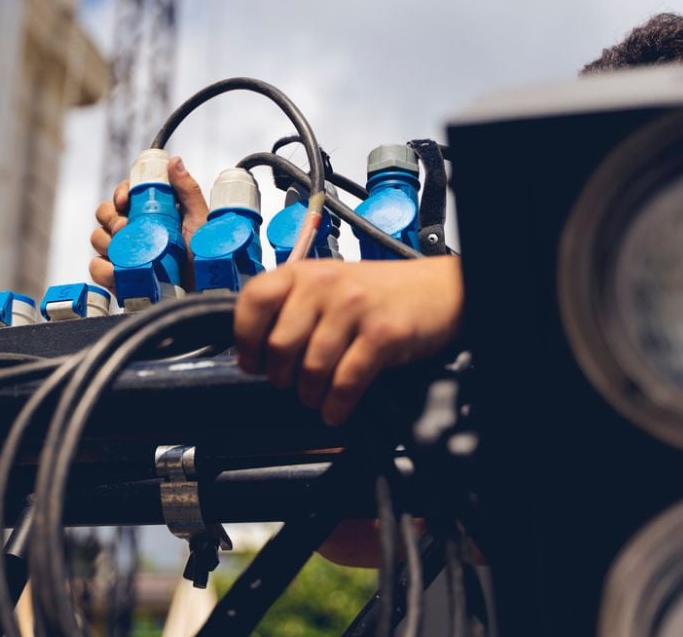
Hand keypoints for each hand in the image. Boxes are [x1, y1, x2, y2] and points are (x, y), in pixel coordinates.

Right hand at [89, 157, 208, 291]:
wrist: (203, 293)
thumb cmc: (205, 257)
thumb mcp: (200, 221)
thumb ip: (188, 191)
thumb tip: (174, 161)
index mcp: (151, 212)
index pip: (125, 193)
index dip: (119, 193)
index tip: (124, 201)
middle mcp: (134, 230)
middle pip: (105, 213)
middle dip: (110, 217)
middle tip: (124, 228)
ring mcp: (124, 253)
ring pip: (97, 238)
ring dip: (105, 242)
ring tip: (122, 251)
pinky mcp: (118, 277)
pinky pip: (96, 269)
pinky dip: (102, 269)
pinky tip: (116, 272)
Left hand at [235, 255, 462, 425]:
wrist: (437, 290)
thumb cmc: (375, 294)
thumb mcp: (326, 287)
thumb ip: (290, 308)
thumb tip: (253, 353)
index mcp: (303, 272)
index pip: (253, 302)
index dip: (245, 340)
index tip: (252, 362)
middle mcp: (325, 285)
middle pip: (280, 346)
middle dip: (281, 377)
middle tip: (291, 383)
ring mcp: (355, 308)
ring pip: (312, 369)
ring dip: (310, 395)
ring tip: (316, 398)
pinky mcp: (383, 334)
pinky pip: (346, 382)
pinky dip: (337, 405)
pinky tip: (336, 410)